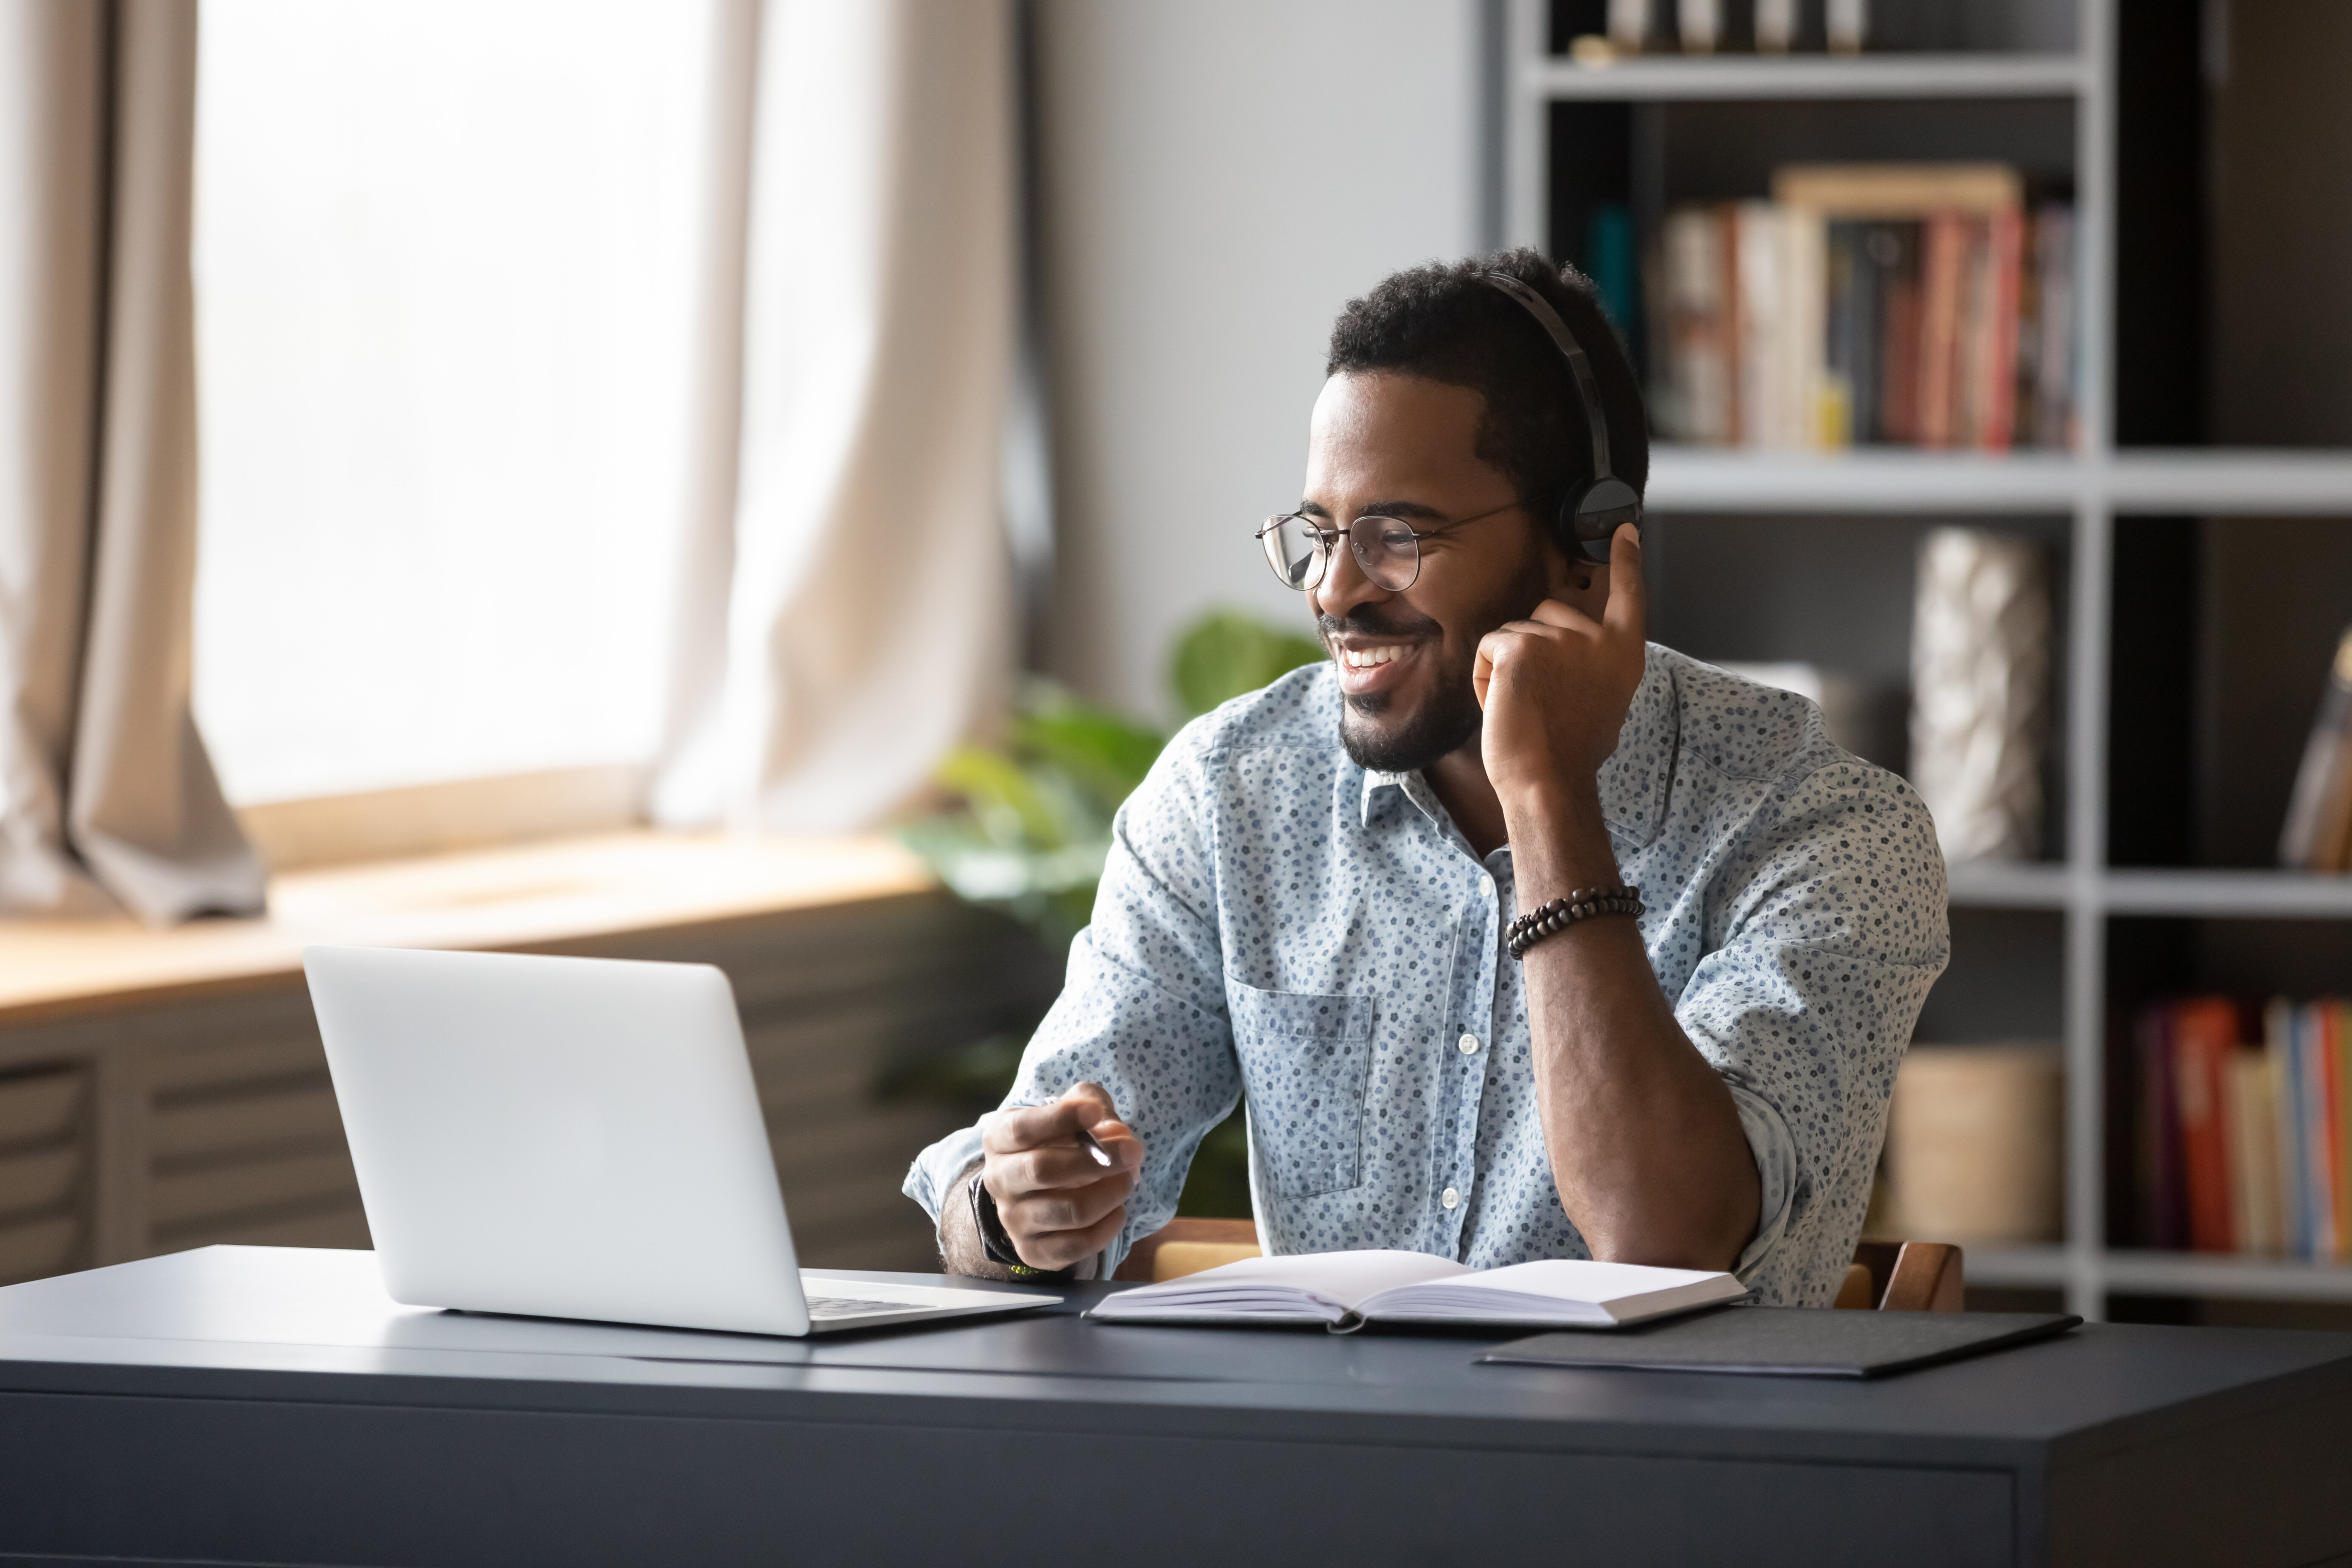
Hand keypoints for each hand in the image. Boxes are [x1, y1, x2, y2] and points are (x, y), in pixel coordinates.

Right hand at [980, 1082, 1142, 1270]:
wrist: (1040, 1189)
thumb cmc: (1062, 1139)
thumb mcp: (1074, 1108)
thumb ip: (1092, 1105)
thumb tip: (1115, 1133)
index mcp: (999, 1138)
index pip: (1021, 1129)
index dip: (1059, 1118)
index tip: (1093, 1113)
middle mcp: (999, 1180)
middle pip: (1042, 1170)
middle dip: (1097, 1160)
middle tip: (1134, 1151)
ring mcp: (1013, 1219)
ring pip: (1070, 1211)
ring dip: (1111, 1193)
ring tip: (1128, 1180)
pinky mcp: (1033, 1251)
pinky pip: (1077, 1245)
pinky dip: (1108, 1227)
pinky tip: (1118, 1210)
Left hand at [1471, 523, 1645, 814]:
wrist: (1549, 782)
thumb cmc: (1568, 754)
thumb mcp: (1599, 702)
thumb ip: (1590, 667)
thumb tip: (1566, 655)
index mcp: (1624, 654)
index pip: (1629, 595)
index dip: (1625, 561)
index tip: (1624, 529)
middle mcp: (1597, 639)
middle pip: (1549, 611)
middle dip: (1532, 648)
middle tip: (1540, 699)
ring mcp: (1561, 638)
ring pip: (1514, 633)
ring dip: (1505, 669)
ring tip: (1523, 708)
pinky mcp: (1522, 646)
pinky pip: (1489, 646)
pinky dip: (1483, 677)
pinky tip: (1501, 705)